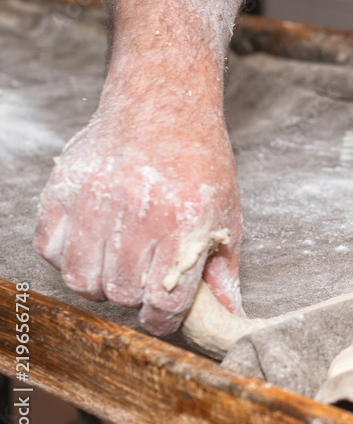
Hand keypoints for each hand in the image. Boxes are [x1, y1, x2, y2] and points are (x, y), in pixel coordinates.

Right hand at [34, 97, 242, 334]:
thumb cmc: (200, 160)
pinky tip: (93, 243)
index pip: (166, 299)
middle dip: (135, 298)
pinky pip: (50, 250)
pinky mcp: (62, 190)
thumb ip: (224, 268)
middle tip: (145, 277)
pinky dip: (68, 257)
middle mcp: (138, 212)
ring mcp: (95, 200)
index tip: (162, 317)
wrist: (164, 104)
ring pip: (83, 279)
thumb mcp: (226, 213)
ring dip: (101, 282)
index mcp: (184, 220)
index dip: (164, 320)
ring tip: (119, 263)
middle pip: (123, 293)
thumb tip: (230, 313)